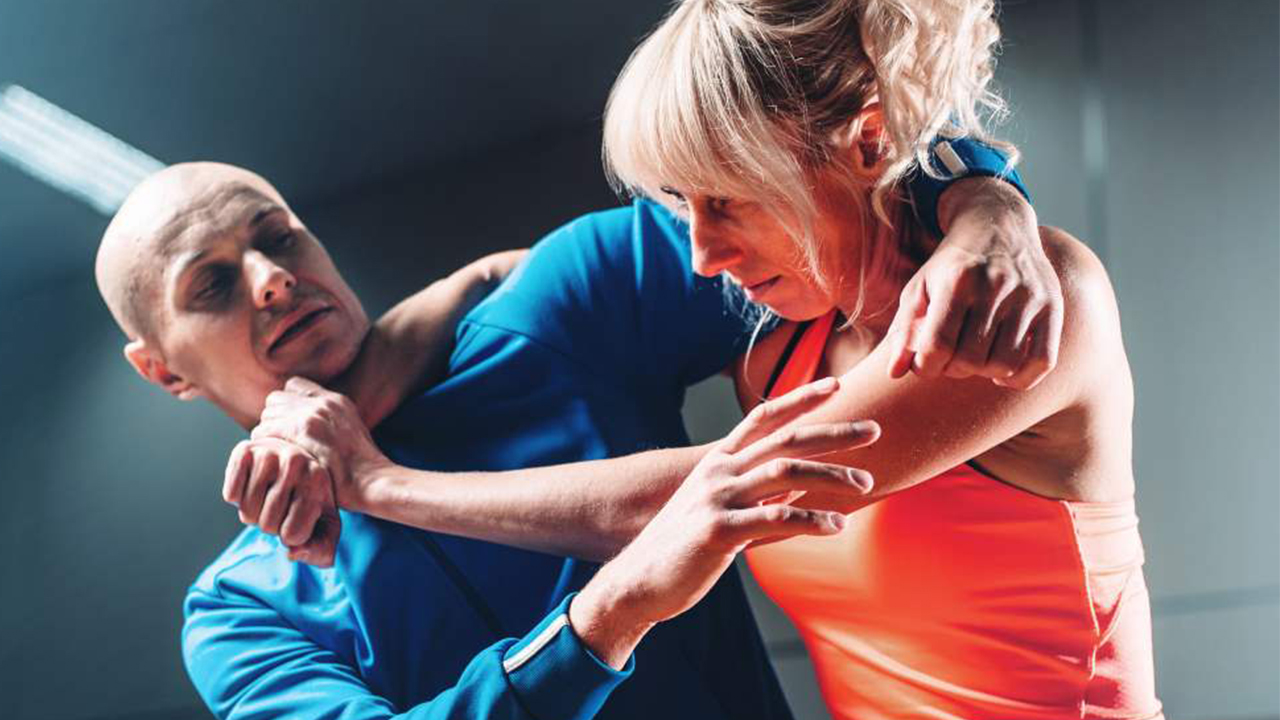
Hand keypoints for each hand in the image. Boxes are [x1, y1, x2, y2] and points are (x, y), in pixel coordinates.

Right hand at [223, 436, 340, 566]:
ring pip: (247, 513)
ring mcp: (269, 453)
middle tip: (280, 505)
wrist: (294, 463)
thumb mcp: (325, 527)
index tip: (298, 518)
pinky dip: (236, 499)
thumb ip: (320, 550)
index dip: (290, 535)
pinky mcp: (244, 451)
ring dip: (254, 513)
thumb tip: (293, 553)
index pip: (292, 534)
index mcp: (318, 481)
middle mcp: (296, 462)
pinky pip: (231, 495)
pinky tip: (252, 485)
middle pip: (267, 525)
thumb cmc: (310, 501)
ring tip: (267, 496)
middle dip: (271, 524)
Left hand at [251, 377, 391, 510]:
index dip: (285, 404)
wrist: (373, 481)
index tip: (287, 425)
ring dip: (267, 434)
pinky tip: (274, 461)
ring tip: (276, 454)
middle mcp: (323, 402)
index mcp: (336, 401)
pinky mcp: (301, 433)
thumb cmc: (362, 470)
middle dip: (273, 420)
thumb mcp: (352, 434)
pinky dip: (264, 446)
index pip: (294, 385)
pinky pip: (264, 431)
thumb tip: (306, 427)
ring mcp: (312, 415)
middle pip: (275, 399)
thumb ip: (329, 422)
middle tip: (278, 443)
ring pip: (267, 414)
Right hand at [570, 377, 877, 665]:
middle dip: (834, 432)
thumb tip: (797, 487)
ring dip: (831, 476)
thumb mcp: (719, 510)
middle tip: (874, 430)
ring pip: (786, 472)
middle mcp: (719, 472)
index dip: (800, 398)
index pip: (764, 416)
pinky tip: (836, 526)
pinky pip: (776, 519)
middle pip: (785, 439)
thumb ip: (756, 493)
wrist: (639, 581)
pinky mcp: (719, 530)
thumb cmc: (683, 548)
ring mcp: (717, 499)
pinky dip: (812, 520)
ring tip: (864, 485)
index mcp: (718, 462)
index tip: (835, 385)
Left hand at [886, 177, 1063, 388]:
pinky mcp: (1052, 306)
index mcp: (956, 280)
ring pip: (1004, 364)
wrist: (998, 225)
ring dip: (983, 373)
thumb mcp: (919, 288)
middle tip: (949, 359)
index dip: (925, 367)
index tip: (925, 364)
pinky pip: (1042, 361)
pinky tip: (1002, 369)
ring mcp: (1028, 296)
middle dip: (952, 369)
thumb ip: (903, 330)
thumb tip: (894, 373)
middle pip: (970, 359)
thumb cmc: (951, 265)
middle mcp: (995, 286)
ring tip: (973, 359)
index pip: (937, 346)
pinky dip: (1020, 378)